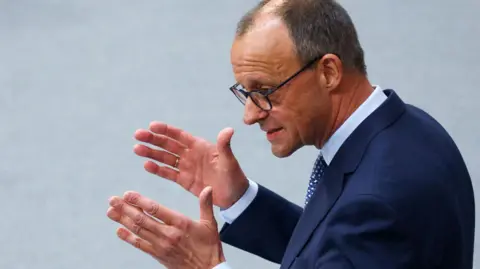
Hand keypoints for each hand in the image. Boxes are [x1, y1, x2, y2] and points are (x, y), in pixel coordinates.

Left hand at [107, 186, 224, 268]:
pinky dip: (128, 238)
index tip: (128, 194)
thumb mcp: (210, 224)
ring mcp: (161, 245)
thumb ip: (206, 205)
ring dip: (123, 220)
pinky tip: (119, 231)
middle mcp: (168, 234)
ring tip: (111, 212)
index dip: (139, 201)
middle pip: (142, 219)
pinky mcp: (158, 255)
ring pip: (138, 230)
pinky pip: (140, 245)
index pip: (155, 209)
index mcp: (180, 224)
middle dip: (125, 208)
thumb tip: (208, 188)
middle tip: (113, 200)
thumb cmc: (209, 248)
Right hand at [134, 121, 248, 207]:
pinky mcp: (184, 180)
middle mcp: (191, 154)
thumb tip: (228, 130)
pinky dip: (158, 169)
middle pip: (168, 144)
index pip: (180, 135)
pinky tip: (146, 165)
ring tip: (136, 149)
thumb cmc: (234, 176)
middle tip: (137, 135)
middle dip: (153, 139)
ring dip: (151, 153)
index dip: (166, 130)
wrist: (234, 197)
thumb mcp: (229, 161)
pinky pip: (169, 173)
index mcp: (200, 146)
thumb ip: (225, 146)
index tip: (152, 125)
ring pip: (165, 158)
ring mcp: (186, 167)